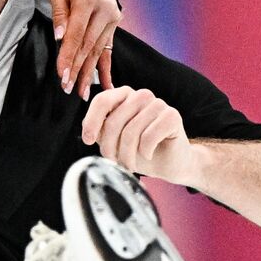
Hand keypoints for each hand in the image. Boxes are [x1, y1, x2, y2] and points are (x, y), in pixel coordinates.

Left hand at [48, 0, 119, 100]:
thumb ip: (59, 10)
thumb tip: (59, 37)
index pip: (76, 34)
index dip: (68, 56)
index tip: (61, 74)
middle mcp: (105, 10)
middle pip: (88, 45)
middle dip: (77, 69)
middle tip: (67, 88)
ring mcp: (112, 17)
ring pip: (98, 50)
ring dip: (89, 72)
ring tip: (81, 93)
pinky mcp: (114, 23)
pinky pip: (108, 48)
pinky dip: (106, 67)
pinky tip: (107, 86)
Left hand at [82, 87, 197, 184]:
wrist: (168, 163)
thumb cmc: (140, 150)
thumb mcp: (114, 140)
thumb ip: (100, 130)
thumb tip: (88, 132)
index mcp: (124, 96)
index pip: (102, 100)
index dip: (92, 121)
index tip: (88, 140)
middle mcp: (140, 95)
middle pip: (114, 121)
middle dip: (110, 147)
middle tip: (114, 162)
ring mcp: (158, 104)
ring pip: (131, 131)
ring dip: (127, 155)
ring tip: (129, 164)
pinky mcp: (172, 116)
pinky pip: (149, 136)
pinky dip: (145, 151)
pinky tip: (148, 154)